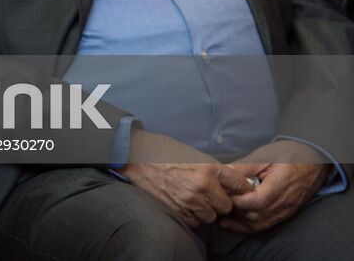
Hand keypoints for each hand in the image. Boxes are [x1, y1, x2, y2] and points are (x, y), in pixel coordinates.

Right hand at [120, 129, 253, 226]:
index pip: (240, 185)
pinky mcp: (178, 210)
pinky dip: (191, 216)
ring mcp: (190, 200)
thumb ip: (213, 169)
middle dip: (219, 202)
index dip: (241, 189)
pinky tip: (182, 203)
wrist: (135, 158)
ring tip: (193, 199)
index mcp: (210, 168)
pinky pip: (194, 222)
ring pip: (211, 217)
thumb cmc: (163, 152)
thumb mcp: (193, 155)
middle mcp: (203, 185)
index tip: (239, 191)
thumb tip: (232, 181)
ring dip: (205, 211)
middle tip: (209, 195)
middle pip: (226, 206)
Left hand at [221, 141, 327, 233]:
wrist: (314, 162)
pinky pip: (264, 225)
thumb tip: (223, 172)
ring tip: (223, 209)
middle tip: (220, 198)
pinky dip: (248, 225)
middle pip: (254, 216)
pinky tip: (233, 221)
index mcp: (279, 187)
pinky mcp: (283, 214)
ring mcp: (284, 211)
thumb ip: (245, 167)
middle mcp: (283, 203)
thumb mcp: (266, 156)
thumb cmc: (289, 155)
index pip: (255, 202)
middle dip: (234, 209)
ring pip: (258, 224)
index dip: (237, 199)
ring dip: (239, 220)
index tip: (223, 191)